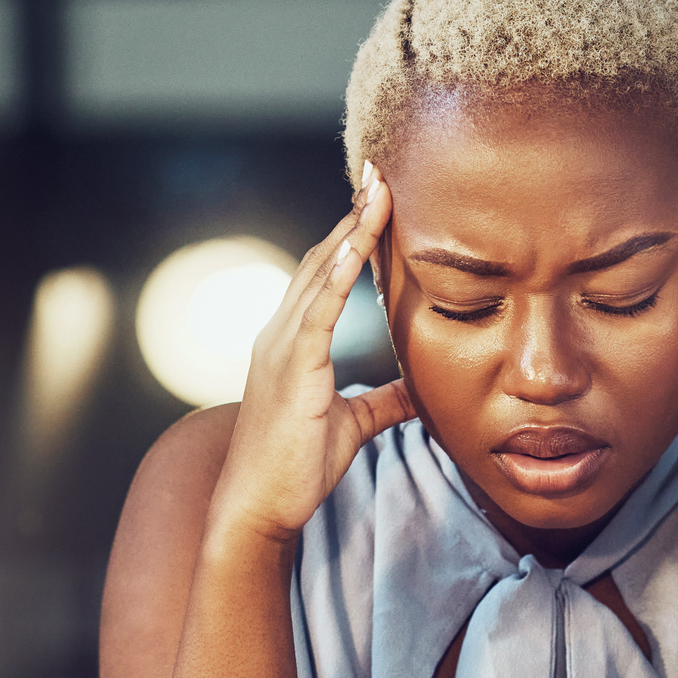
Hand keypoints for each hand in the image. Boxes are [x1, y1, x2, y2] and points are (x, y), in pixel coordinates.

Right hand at [209, 165, 414, 541]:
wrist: (257, 507)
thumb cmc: (296, 469)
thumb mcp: (354, 426)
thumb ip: (386, 401)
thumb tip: (421, 388)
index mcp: (294, 343)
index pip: (328, 275)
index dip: (352, 235)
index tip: (378, 197)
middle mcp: (281, 334)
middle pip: (323, 259)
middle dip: (353, 214)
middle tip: (381, 170)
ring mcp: (281, 348)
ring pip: (322, 275)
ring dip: (352, 230)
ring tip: (379, 189)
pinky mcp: (290, 369)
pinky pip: (317, 313)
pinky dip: (339, 276)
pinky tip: (358, 245)